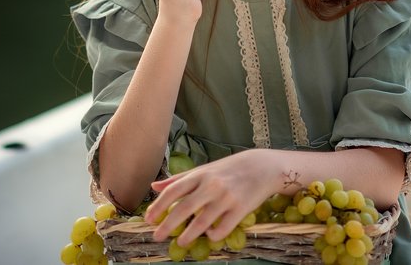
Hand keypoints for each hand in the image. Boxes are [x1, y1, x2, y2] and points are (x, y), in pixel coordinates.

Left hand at [144, 150, 276, 247]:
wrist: (262, 166)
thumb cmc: (229, 169)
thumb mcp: (203, 169)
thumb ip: (179, 179)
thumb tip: (154, 186)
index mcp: (199, 174)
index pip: (173, 190)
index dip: (158, 206)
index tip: (148, 219)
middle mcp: (210, 185)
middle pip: (184, 208)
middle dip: (168, 224)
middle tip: (157, 236)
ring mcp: (226, 197)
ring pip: (202, 221)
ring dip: (188, 235)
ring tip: (180, 243)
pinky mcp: (241, 208)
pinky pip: (223, 228)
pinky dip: (213, 235)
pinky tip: (209, 236)